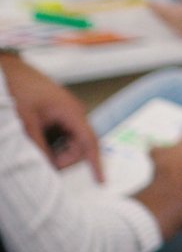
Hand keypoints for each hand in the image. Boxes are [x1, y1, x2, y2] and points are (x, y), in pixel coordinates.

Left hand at [2, 53, 102, 178]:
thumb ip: (38, 146)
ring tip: (33, 145)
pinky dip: (50, 141)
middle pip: (78, 145)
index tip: (101, 180)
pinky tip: (34, 137)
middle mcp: (73, 112)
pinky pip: (60, 133)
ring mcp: (65, 112)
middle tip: (42, 162)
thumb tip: (47, 167)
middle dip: (63, 157)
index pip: (89, 142)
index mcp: (71, 112)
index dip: (96, 163)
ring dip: (54, 149)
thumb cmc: (18, 89)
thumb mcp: (25, 122)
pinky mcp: (56, 112)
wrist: (8, 71)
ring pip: (68, 140)